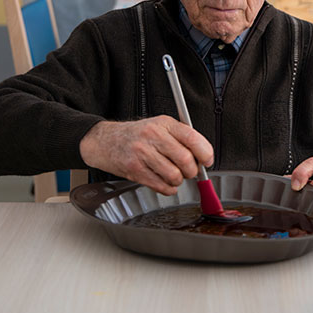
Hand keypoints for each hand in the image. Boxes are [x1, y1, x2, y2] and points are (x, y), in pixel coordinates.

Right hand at [79, 116, 213, 194]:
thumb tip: (203, 156)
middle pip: (185, 159)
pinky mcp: (134, 170)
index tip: (208, 160)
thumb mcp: (159, 126)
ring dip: (179, 180)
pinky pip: (161, 186)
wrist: (105, 141)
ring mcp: (142, 153)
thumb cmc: (136, 135)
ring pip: (174, 175)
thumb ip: (181, 138)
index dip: (205, 153)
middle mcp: (153, 136)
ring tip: (174, 175)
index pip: (192, 138)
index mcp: (164, 123)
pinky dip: (168, 188)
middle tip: (189, 171)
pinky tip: (165, 182)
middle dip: (192, 170)